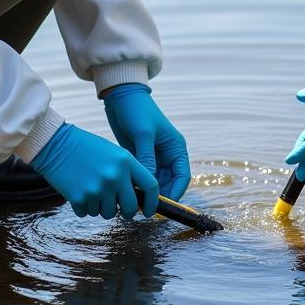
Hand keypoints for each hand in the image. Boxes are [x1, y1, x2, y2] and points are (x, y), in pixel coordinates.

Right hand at [30, 122, 158, 219]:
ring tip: (93, 189)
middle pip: (130, 207)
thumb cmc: (87, 149)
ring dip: (102, 207)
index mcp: (126, 161)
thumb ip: (128, 173)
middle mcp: (115, 176)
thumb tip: (138, 200)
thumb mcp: (114, 154)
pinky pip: (87, 213)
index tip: (149, 212)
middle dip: (127, 213)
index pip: (150, 186)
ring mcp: (97, 188)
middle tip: (122, 211)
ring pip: (108, 213)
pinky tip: (78, 189)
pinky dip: (84, 207)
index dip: (153, 203)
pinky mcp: (80, 198)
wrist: (56, 144)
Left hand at [103, 84, 191, 200]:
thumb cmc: (137, 111)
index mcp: (176, 147)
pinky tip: (127, 192)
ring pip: (155, 183)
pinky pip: (143, 177)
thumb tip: (148, 183)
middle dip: (159, 196)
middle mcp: (167, 155)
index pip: (182, 176)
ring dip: (147, 192)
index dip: (175, 193)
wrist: (121, 97)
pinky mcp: (141, 158)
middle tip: (144, 207)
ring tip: (134, 202)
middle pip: (169, 184)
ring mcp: (154, 157)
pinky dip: (137, 185)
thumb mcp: (143, 133)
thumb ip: (147, 157)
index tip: (162, 204)